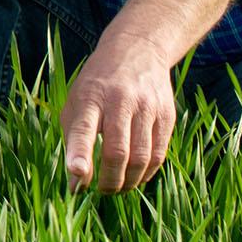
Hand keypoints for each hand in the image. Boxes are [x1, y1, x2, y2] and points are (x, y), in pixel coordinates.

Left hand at [60, 33, 176, 193]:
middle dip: (108, 181)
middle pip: (118, 152)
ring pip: (141, 158)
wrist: (138, 50)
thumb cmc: (98, 85)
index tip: (77, 175)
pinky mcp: (167, 115)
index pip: (84, 128)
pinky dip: (146, 173)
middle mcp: (120, 100)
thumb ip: (73, 141)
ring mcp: (147, 107)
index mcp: (91, 96)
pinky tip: (136, 177)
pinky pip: (159, 155)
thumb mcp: (76, 103)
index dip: (80, 154)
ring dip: (128, 182)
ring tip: (117, 187)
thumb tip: (76, 184)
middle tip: (101, 191)